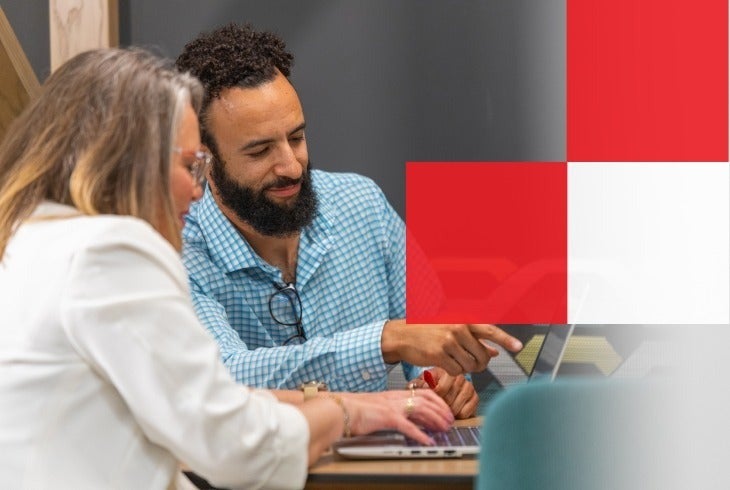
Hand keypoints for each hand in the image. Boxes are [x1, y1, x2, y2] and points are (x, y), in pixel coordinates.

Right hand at [341, 389, 453, 444]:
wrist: (338, 409)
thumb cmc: (353, 409)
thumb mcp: (377, 407)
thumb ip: (391, 410)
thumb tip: (404, 419)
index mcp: (394, 395)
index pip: (422, 393)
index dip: (437, 400)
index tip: (445, 409)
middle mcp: (395, 398)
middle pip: (426, 399)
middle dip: (441, 409)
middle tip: (450, 420)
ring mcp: (391, 406)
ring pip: (421, 409)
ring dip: (435, 419)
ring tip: (444, 429)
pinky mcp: (386, 417)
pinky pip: (408, 426)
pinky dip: (420, 434)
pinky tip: (427, 441)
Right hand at [381, 320, 521, 374]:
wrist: (401, 335)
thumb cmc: (427, 331)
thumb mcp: (451, 330)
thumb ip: (474, 340)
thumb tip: (494, 352)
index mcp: (462, 320)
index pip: (489, 330)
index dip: (506, 339)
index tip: (519, 347)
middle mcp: (457, 328)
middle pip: (482, 355)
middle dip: (480, 363)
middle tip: (472, 363)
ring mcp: (448, 342)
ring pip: (470, 365)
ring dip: (466, 368)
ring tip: (455, 361)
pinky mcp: (439, 355)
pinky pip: (457, 371)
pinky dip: (454, 371)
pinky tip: (445, 364)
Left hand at [414, 368, 478, 418]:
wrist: (439, 391)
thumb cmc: (427, 387)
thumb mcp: (418, 383)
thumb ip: (417, 385)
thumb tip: (421, 388)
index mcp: (444, 370)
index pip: (440, 389)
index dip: (433, 400)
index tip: (428, 403)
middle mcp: (459, 376)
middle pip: (449, 400)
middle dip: (440, 407)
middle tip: (435, 410)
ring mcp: (468, 386)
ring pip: (458, 406)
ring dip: (448, 412)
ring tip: (443, 412)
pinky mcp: (475, 397)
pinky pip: (468, 410)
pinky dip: (460, 415)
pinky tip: (454, 413)